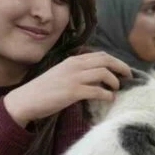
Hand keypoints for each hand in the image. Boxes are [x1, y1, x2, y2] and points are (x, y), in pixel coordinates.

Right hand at [3, 52, 131, 126]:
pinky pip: (97, 91)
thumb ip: (76, 72)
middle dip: (121, 68)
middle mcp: (74, 66)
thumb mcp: (60, 74)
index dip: (116, 61)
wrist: (26, 99)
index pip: (100, 55)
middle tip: (128, 78)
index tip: (123, 70)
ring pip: (104, 73)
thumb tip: (95, 78)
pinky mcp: (73, 92)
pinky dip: (107, 95)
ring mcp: (74, 78)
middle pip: (106, 60)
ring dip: (115, 82)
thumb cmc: (42, 90)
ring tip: (116, 89)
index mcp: (72, 61)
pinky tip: (109, 99)